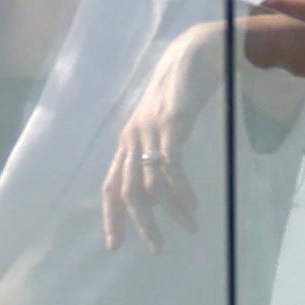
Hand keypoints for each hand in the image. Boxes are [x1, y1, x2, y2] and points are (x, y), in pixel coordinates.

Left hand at [99, 20, 232, 244]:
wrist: (192, 55)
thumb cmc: (180, 92)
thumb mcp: (163, 125)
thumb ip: (156, 150)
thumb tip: (160, 184)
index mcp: (127, 142)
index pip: (110, 186)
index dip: (111, 217)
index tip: (114, 245)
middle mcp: (131, 139)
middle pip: (127, 192)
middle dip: (141, 224)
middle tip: (158, 248)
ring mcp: (149, 131)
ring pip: (150, 183)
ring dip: (171, 211)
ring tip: (190, 227)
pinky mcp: (170, 125)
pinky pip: (170, 166)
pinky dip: (181, 190)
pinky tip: (193, 204)